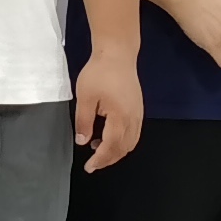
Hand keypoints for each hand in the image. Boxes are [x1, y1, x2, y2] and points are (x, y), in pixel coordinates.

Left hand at [72, 47, 145, 172]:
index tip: (89, 167)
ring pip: (131, 142)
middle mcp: (133, 119)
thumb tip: (82, 141)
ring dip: (117, 151)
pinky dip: (123, 142)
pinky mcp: (138, 109)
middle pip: (124, 148)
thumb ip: (84, 121)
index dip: (100, 159)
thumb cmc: (99, 73)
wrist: (117, 54)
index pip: (111, 147)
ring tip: (98, 151)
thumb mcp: (85, 97)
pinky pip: (134, 133)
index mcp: (120, 117)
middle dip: (109, 159)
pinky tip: (109, 137)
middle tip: (93, 163)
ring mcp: (138, 114)